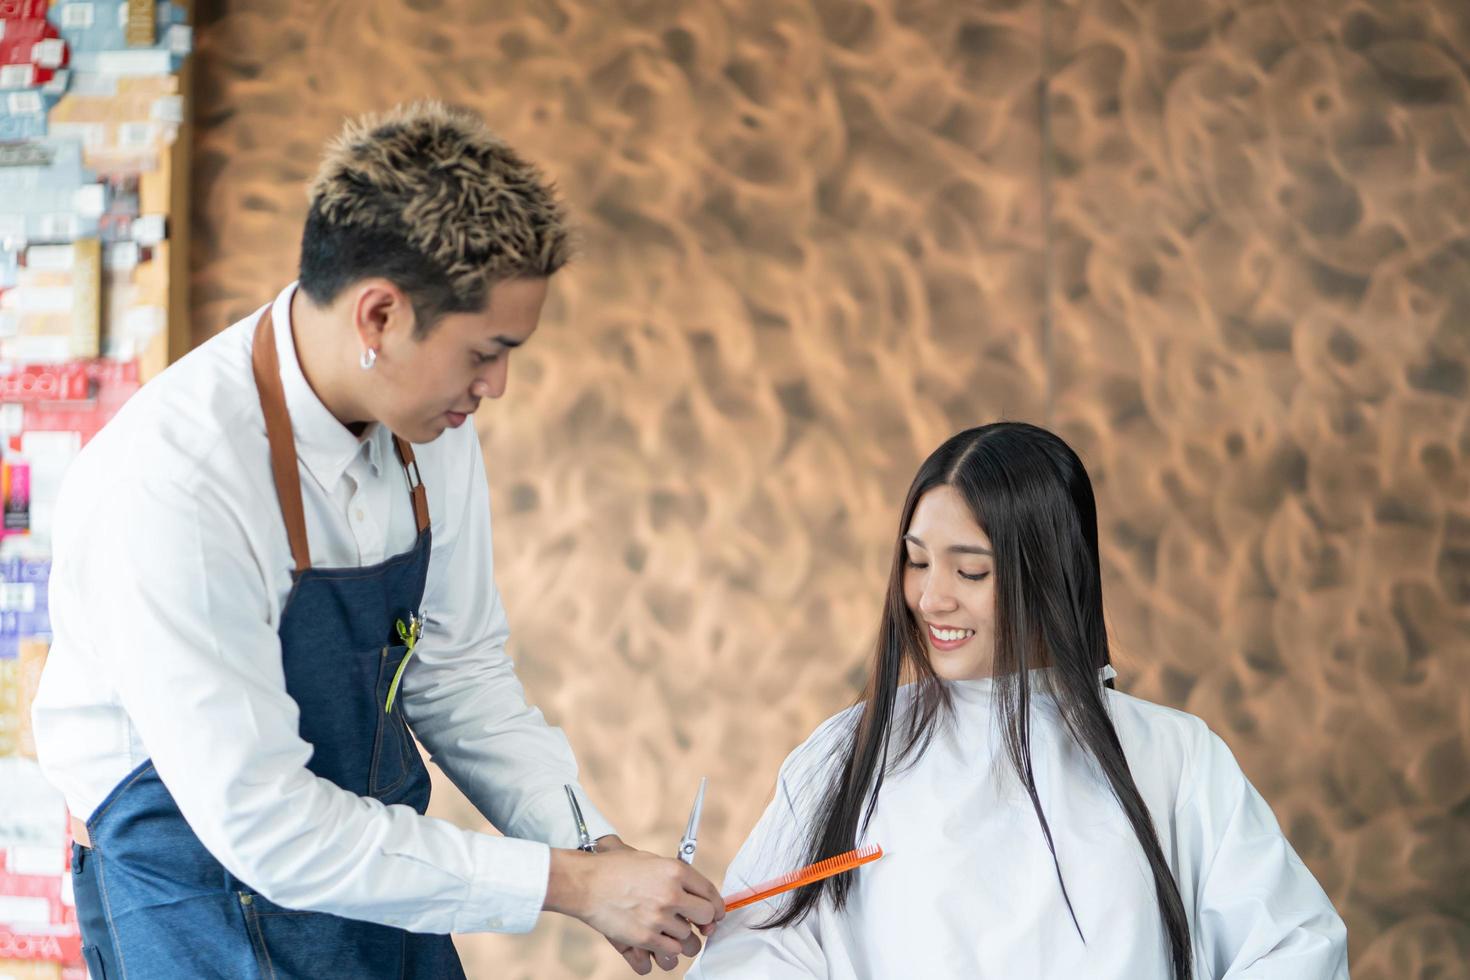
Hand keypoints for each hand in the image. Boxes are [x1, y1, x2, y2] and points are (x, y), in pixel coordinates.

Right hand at [544, 835, 723, 974]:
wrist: (585, 883)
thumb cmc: (614, 869)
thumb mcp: (650, 861)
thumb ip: (675, 877)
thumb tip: (695, 894)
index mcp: (675, 871)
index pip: (710, 893)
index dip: (716, 907)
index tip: (715, 914)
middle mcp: (671, 894)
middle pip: (706, 918)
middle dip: (702, 923)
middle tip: (693, 924)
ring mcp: (659, 918)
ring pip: (688, 940)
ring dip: (681, 939)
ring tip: (670, 934)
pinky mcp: (645, 938)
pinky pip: (670, 954)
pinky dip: (665, 952)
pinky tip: (658, 943)